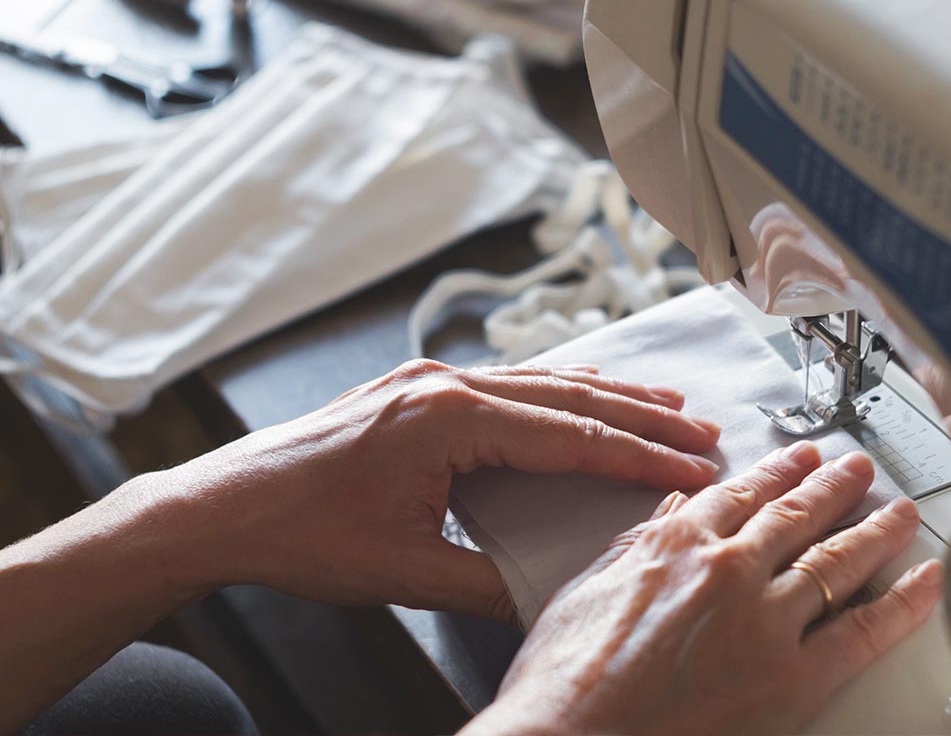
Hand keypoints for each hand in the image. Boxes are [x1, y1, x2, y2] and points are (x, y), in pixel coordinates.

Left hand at [145, 359, 721, 621]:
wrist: (222, 506)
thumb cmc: (302, 534)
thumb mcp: (404, 569)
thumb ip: (486, 582)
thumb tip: (553, 595)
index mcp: (446, 420)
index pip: (567, 436)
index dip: (637, 456)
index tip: (692, 467)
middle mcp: (443, 386)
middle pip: (566, 397)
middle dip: (641, 417)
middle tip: (704, 431)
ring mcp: (427, 382)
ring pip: (540, 381)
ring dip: (606, 395)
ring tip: (668, 403)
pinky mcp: (416, 391)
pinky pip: (505, 383)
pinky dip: (556, 391)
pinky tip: (585, 394)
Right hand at [469, 443, 942, 734]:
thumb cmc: (566, 677)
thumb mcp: (586, 589)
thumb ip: (637, 546)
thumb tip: (668, 512)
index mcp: (676, 543)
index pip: (741, 493)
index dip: (778, 472)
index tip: (799, 460)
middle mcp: (728, 568)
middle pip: (795, 514)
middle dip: (833, 485)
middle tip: (857, 468)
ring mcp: (766, 619)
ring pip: (836, 558)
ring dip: (875, 527)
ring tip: (897, 509)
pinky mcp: (794, 676)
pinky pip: (864, 629)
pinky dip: (903, 601)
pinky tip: (924, 580)